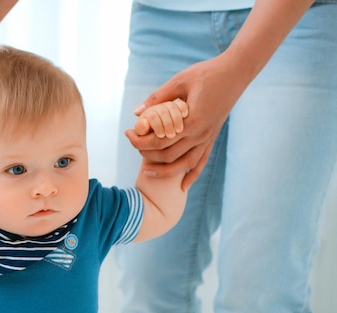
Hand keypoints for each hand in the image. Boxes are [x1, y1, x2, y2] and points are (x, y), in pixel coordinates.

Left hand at [126, 54, 244, 189]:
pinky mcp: (212, 138)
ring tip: (147, 171)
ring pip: (184, 164)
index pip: (159, 140)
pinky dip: (192, 175)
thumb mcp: (179, 81)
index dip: (140, 140)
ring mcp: (208, 138)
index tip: (128, 133)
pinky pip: (201, 162)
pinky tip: (182, 186)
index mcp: (192, 121)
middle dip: (146, 153)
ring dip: (164, 171)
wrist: (236, 72)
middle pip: (168, 155)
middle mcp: (201, 134)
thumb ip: (158, 98)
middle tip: (133, 143)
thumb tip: (136, 114)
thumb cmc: (206, 73)